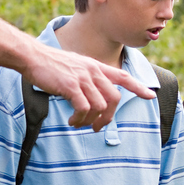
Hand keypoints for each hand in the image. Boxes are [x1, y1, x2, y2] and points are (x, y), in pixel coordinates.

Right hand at [10, 35, 150, 129]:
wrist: (33, 56)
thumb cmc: (51, 64)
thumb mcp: (75, 66)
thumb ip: (88, 77)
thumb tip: (93, 97)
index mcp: (96, 66)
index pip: (122, 76)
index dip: (137, 87)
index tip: (150, 96)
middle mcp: (93, 72)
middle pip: (114, 98)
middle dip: (108, 117)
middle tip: (96, 128)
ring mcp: (83, 78)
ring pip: (99, 107)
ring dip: (90, 121)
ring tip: (78, 124)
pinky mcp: (71, 87)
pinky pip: (84, 109)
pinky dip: (80, 119)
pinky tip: (72, 120)